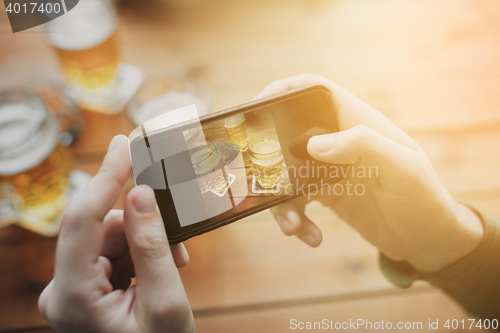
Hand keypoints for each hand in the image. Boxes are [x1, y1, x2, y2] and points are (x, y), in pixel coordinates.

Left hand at [38, 135, 194, 332]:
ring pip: (109, 238)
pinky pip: (112, 253)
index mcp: (71, 296)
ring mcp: (71, 290)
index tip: (126, 144)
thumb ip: (151, 245)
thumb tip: (139, 193)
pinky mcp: (85, 290)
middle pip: (100, 229)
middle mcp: (61, 290)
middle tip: (178, 240)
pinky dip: (140, 254)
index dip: (106, 176)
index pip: (82, 219)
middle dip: (142, 226)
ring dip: (146, 243)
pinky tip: (159, 270)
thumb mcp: (165, 302)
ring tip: (175, 265)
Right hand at [256, 74, 483, 272]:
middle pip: (290, 133)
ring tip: (290, 225)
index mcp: (359, 123)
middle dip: (269, 154)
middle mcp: (340, 142)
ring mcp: (330, 169)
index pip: (316, 90)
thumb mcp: (403, 169)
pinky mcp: (326, 195)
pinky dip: (295, 217)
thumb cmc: (425, 200)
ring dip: (281, 199)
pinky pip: (297, 200)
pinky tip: (308, 234)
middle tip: (258, 175)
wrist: (430, 241)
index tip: (257, 106)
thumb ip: (364, 146)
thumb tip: (313, 144)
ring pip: (287, 172)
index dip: (285, 89)